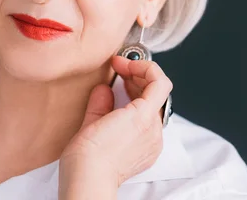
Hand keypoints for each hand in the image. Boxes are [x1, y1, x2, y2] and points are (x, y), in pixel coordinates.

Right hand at [60, 55, 172, 187]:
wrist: (88, 183)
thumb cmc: (87, 156)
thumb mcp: (91, 118)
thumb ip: (102, 98)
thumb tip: (106, 90)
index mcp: (143, 118)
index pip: (159, 81)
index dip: (142, 66)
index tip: (123, 63)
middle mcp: (153, 131)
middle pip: (157, 93)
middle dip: (138, 77)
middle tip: (119, 69)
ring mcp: (153, 144)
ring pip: (153, 108)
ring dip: (139, 93)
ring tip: (119, 85)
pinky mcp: (147, 153)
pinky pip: (149, 124)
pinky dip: (139, 111)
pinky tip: (121, 109)